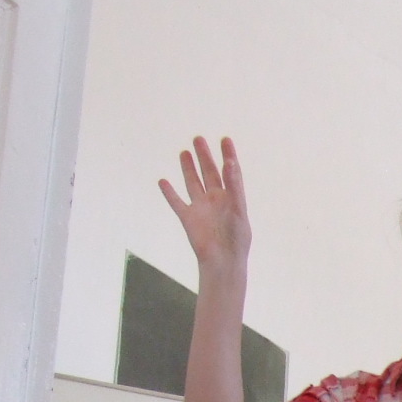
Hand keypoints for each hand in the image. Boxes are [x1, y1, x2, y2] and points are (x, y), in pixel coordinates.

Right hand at [160, 136, 251, 274]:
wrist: (223, 262)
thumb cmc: (236, 239)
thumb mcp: (238, 209)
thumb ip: (234, 186)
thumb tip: (229, 163)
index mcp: (231, 198)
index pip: (230, 172)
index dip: (228, 155)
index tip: (225, 139)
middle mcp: (216, 200)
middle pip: (209, 173)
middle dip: (204, 156)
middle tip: (198, 139)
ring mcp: (201, 208)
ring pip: (193, 183)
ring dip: (188, 168)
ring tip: (184, 152)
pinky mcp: (188, 218)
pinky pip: (176, 202)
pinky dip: (169, 192)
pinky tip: (163, 181)